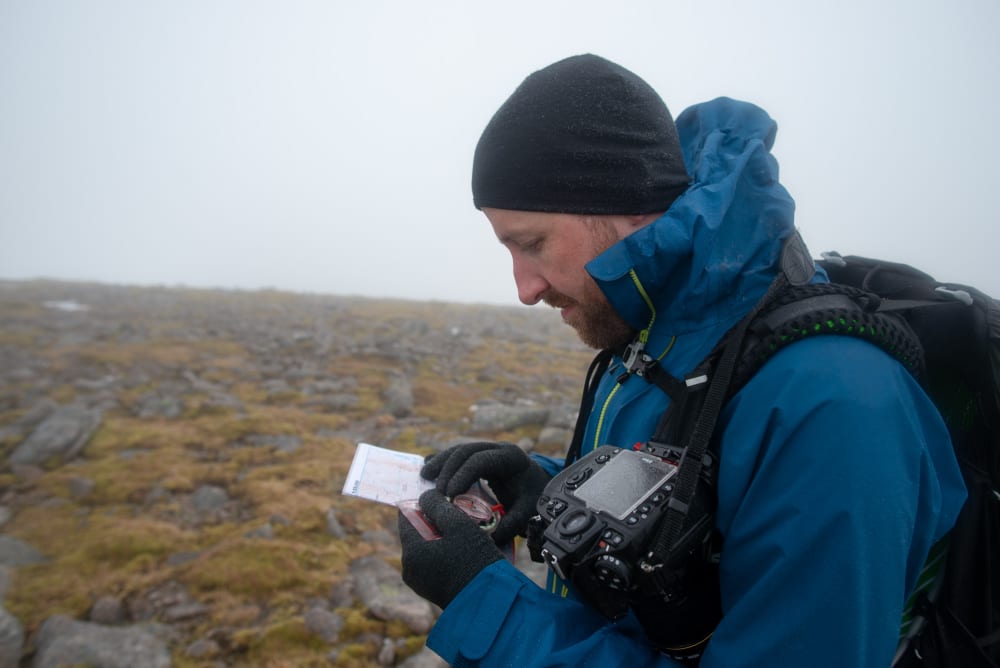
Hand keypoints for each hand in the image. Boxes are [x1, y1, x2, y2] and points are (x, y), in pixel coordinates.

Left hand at [398, 489, 503, 608]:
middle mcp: (409, 568)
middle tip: (459, 516)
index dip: (423, 504)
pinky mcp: (431, 591)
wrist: (489, 602)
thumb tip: (424, 497)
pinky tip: (466, 551)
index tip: (442, 499)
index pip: (405, 516)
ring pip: (427, 548)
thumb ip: (437, 505)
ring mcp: (419, 582)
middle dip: (435, 521)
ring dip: (442, 538)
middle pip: (417, 533)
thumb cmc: (475, 560)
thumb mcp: (458, 524)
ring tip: (466, 533)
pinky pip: (433, 563)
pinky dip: (445, 553)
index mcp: (410, 550)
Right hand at [422, 441, 550, 545]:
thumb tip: (486, 540)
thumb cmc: (534, 500)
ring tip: (424, 477)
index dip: (462, 474)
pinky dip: (443, 463)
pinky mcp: (479, 456)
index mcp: (511, 457)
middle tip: (436, 492)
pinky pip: (458, 456)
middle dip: (448, 469)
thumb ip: (509, 525)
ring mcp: (487, 449)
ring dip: (440, 462)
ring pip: (459, 450)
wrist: (541, 488)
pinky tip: (428, 471)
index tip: (448, 494)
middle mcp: (498, 448)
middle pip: (466, 451)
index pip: (481, 460)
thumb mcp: (526, 513)